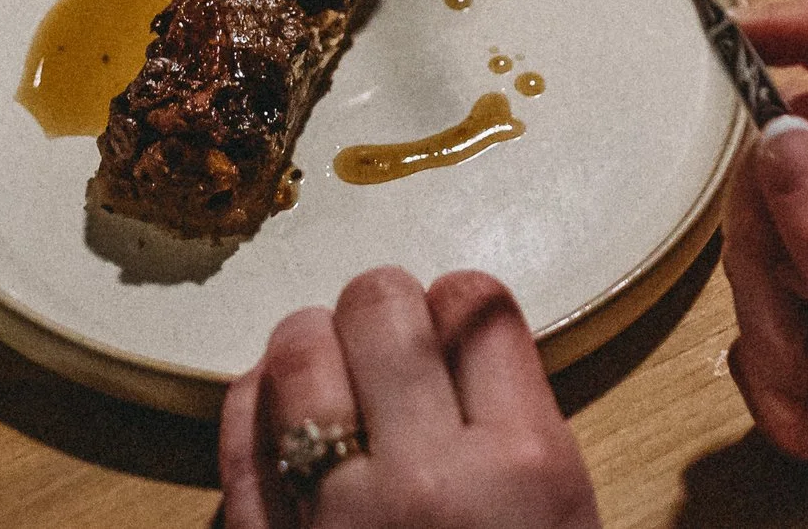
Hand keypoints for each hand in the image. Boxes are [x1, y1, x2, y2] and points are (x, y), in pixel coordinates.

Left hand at [222, 267, 601, 528]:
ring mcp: (338, 519)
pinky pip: (242, 444)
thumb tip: (461, 337)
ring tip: (327, 357)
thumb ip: (522, 424)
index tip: (454, 323)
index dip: (460, 300)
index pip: (478, 308)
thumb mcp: (565, 514)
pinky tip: (276, 404)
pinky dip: (253, 406)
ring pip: (298, 359)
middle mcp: (427, 481)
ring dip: (311, 340)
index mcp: (524, 467)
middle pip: (382, 311)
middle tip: (387, 326)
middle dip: (383, 301)